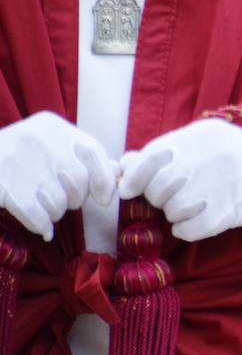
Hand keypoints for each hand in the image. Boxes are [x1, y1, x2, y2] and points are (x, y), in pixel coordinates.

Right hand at [0, 112, 116, 240]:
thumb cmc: (18, 158)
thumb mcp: (50, 146)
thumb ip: (83, 157)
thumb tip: (118, 173)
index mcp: (53, 126)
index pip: (94, 152)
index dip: (105, 180)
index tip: (104, 199)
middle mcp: (39, 139)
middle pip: (79, 181)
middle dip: (75, 198)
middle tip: (61, 199)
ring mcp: (20, 161)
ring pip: (59, 202)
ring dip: (55, 211)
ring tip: (42, 204)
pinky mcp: (4, 186)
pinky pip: (39, 216)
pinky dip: (42, 225)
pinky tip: (41, 227)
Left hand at [118, 119, 241, 241]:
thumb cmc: (234, 157)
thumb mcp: (202, 142)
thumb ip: (165, 151)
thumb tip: (124, 165)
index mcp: (199, 136)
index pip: (150, 158)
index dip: (134, 178)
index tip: (130, 190)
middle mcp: (208, 157)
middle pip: (159, 187)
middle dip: (158, 198)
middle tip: (172, 198)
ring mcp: (220, 184)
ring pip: (172, 210)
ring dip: (175, 214)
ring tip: (192, 207)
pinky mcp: (230, 211)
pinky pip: (189, 228)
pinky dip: (187, 229)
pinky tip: (196, 222)